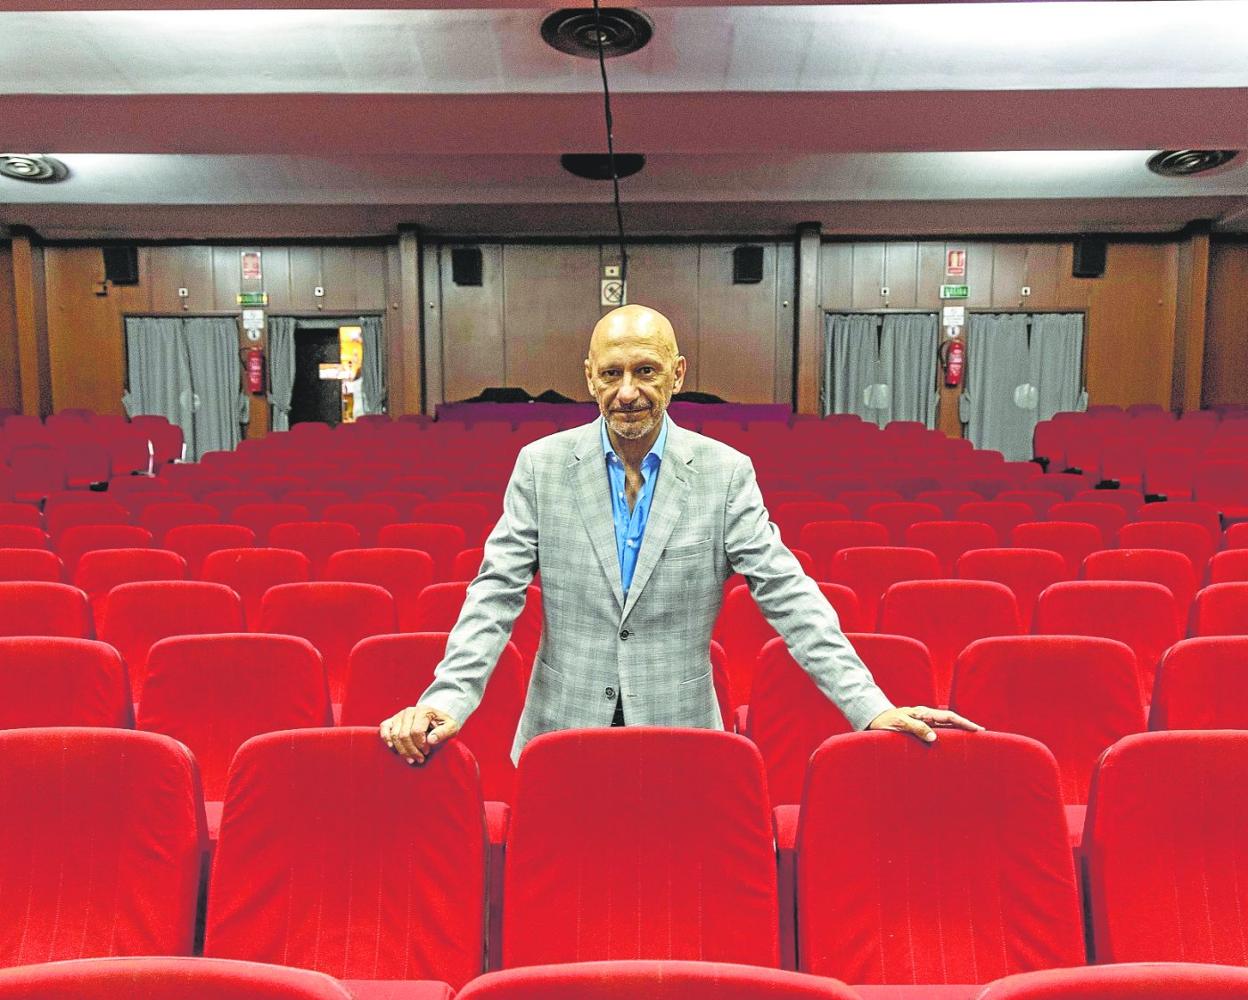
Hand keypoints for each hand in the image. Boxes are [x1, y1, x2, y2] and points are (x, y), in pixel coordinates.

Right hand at [379, 704, 460, 764]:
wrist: (436, 716)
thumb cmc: (443, 723)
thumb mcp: (451, 727)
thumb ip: (443, 732)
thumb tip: (430, 740)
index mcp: (424, 711)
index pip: (417, 731)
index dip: (421, 744)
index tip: (427, 752)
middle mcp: (409, 711)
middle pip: (404, 735)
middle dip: (411, 750)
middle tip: (419, 760)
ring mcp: (399, 715)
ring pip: (395, 735)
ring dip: (402, 750)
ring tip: (411, 759)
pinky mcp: (393, 720)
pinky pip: (384, 728)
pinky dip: (386, 738)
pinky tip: (392, 748)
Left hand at [867, 705, 983, 743]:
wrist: (875, 720)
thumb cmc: (886, 722)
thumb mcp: (900, 725)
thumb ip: (916, 728)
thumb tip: (934, 738)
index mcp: (924, 713)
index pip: (949, 717)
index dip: (964, 723)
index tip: (978, 730)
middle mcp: (927, 717)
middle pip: (952, 721)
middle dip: (967, 727)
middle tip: (983, 736)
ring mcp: (925, 723)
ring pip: (946, 728)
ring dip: (959, 733)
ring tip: (972, 743)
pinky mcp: (921, 730)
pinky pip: (938, 733)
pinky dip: (948, 738)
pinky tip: (953, 747)